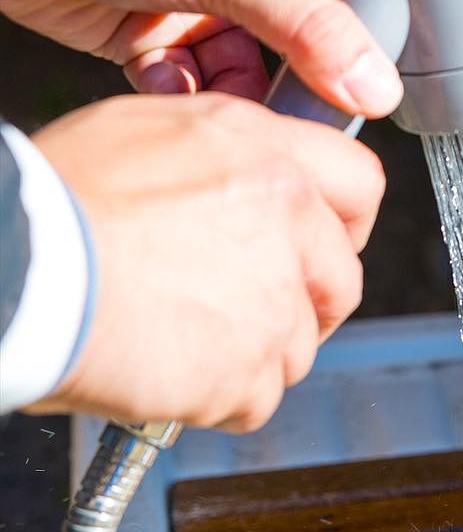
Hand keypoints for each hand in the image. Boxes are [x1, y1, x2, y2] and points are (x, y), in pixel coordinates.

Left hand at [0, 0, 400, 114]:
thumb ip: (311, 29)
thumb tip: (378, 87)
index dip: (370, 43)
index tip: (371, 93)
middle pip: (310, 43)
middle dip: (298, 81)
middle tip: (296, 115)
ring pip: (252, 71)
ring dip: (237, 96)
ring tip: (222, 105)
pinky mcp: (157, 30)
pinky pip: (195, 82)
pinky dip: (185, 94)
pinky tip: (166, 82)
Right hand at [27, 94, 385, 431]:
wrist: (16, 271)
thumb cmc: (50, 204)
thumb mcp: (140, 133)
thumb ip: (220, 155)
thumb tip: (245, 176)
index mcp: (262, 154)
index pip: (359, 185)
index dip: (344, 224)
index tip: (325, 248)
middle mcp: (286, 223)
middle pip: (340, 280)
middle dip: (306, 304)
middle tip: (249, 314)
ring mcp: (275, 303)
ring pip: (297, 346)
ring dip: (250, 353)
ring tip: (177, 338)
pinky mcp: (250, 372)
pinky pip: (254, 398)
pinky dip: (216, 398)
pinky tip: (164, 371)